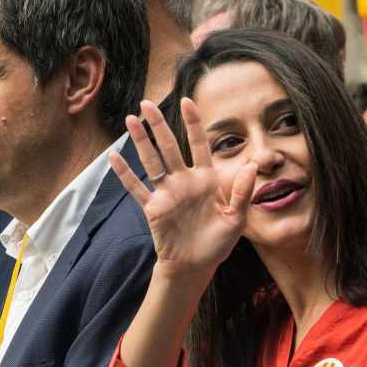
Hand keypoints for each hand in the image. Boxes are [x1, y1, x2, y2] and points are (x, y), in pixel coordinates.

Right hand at [110, 98, 257, 275]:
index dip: (193, 123)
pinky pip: (137, 188)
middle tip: (147, 103)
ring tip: (131, 120)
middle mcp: (184, 181)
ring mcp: (166, 193)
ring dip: (140, 141)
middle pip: (169, 147)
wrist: (195, 266)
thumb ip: (242, 192)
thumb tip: (253, 165)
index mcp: (206, 179)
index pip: (199, 144)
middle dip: (158, 125)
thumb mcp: (237, 218)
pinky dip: (124, 174)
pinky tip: (112, 157)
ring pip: (151, 161)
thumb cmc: (217, 243)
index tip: (187, 101)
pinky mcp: (153, 208)